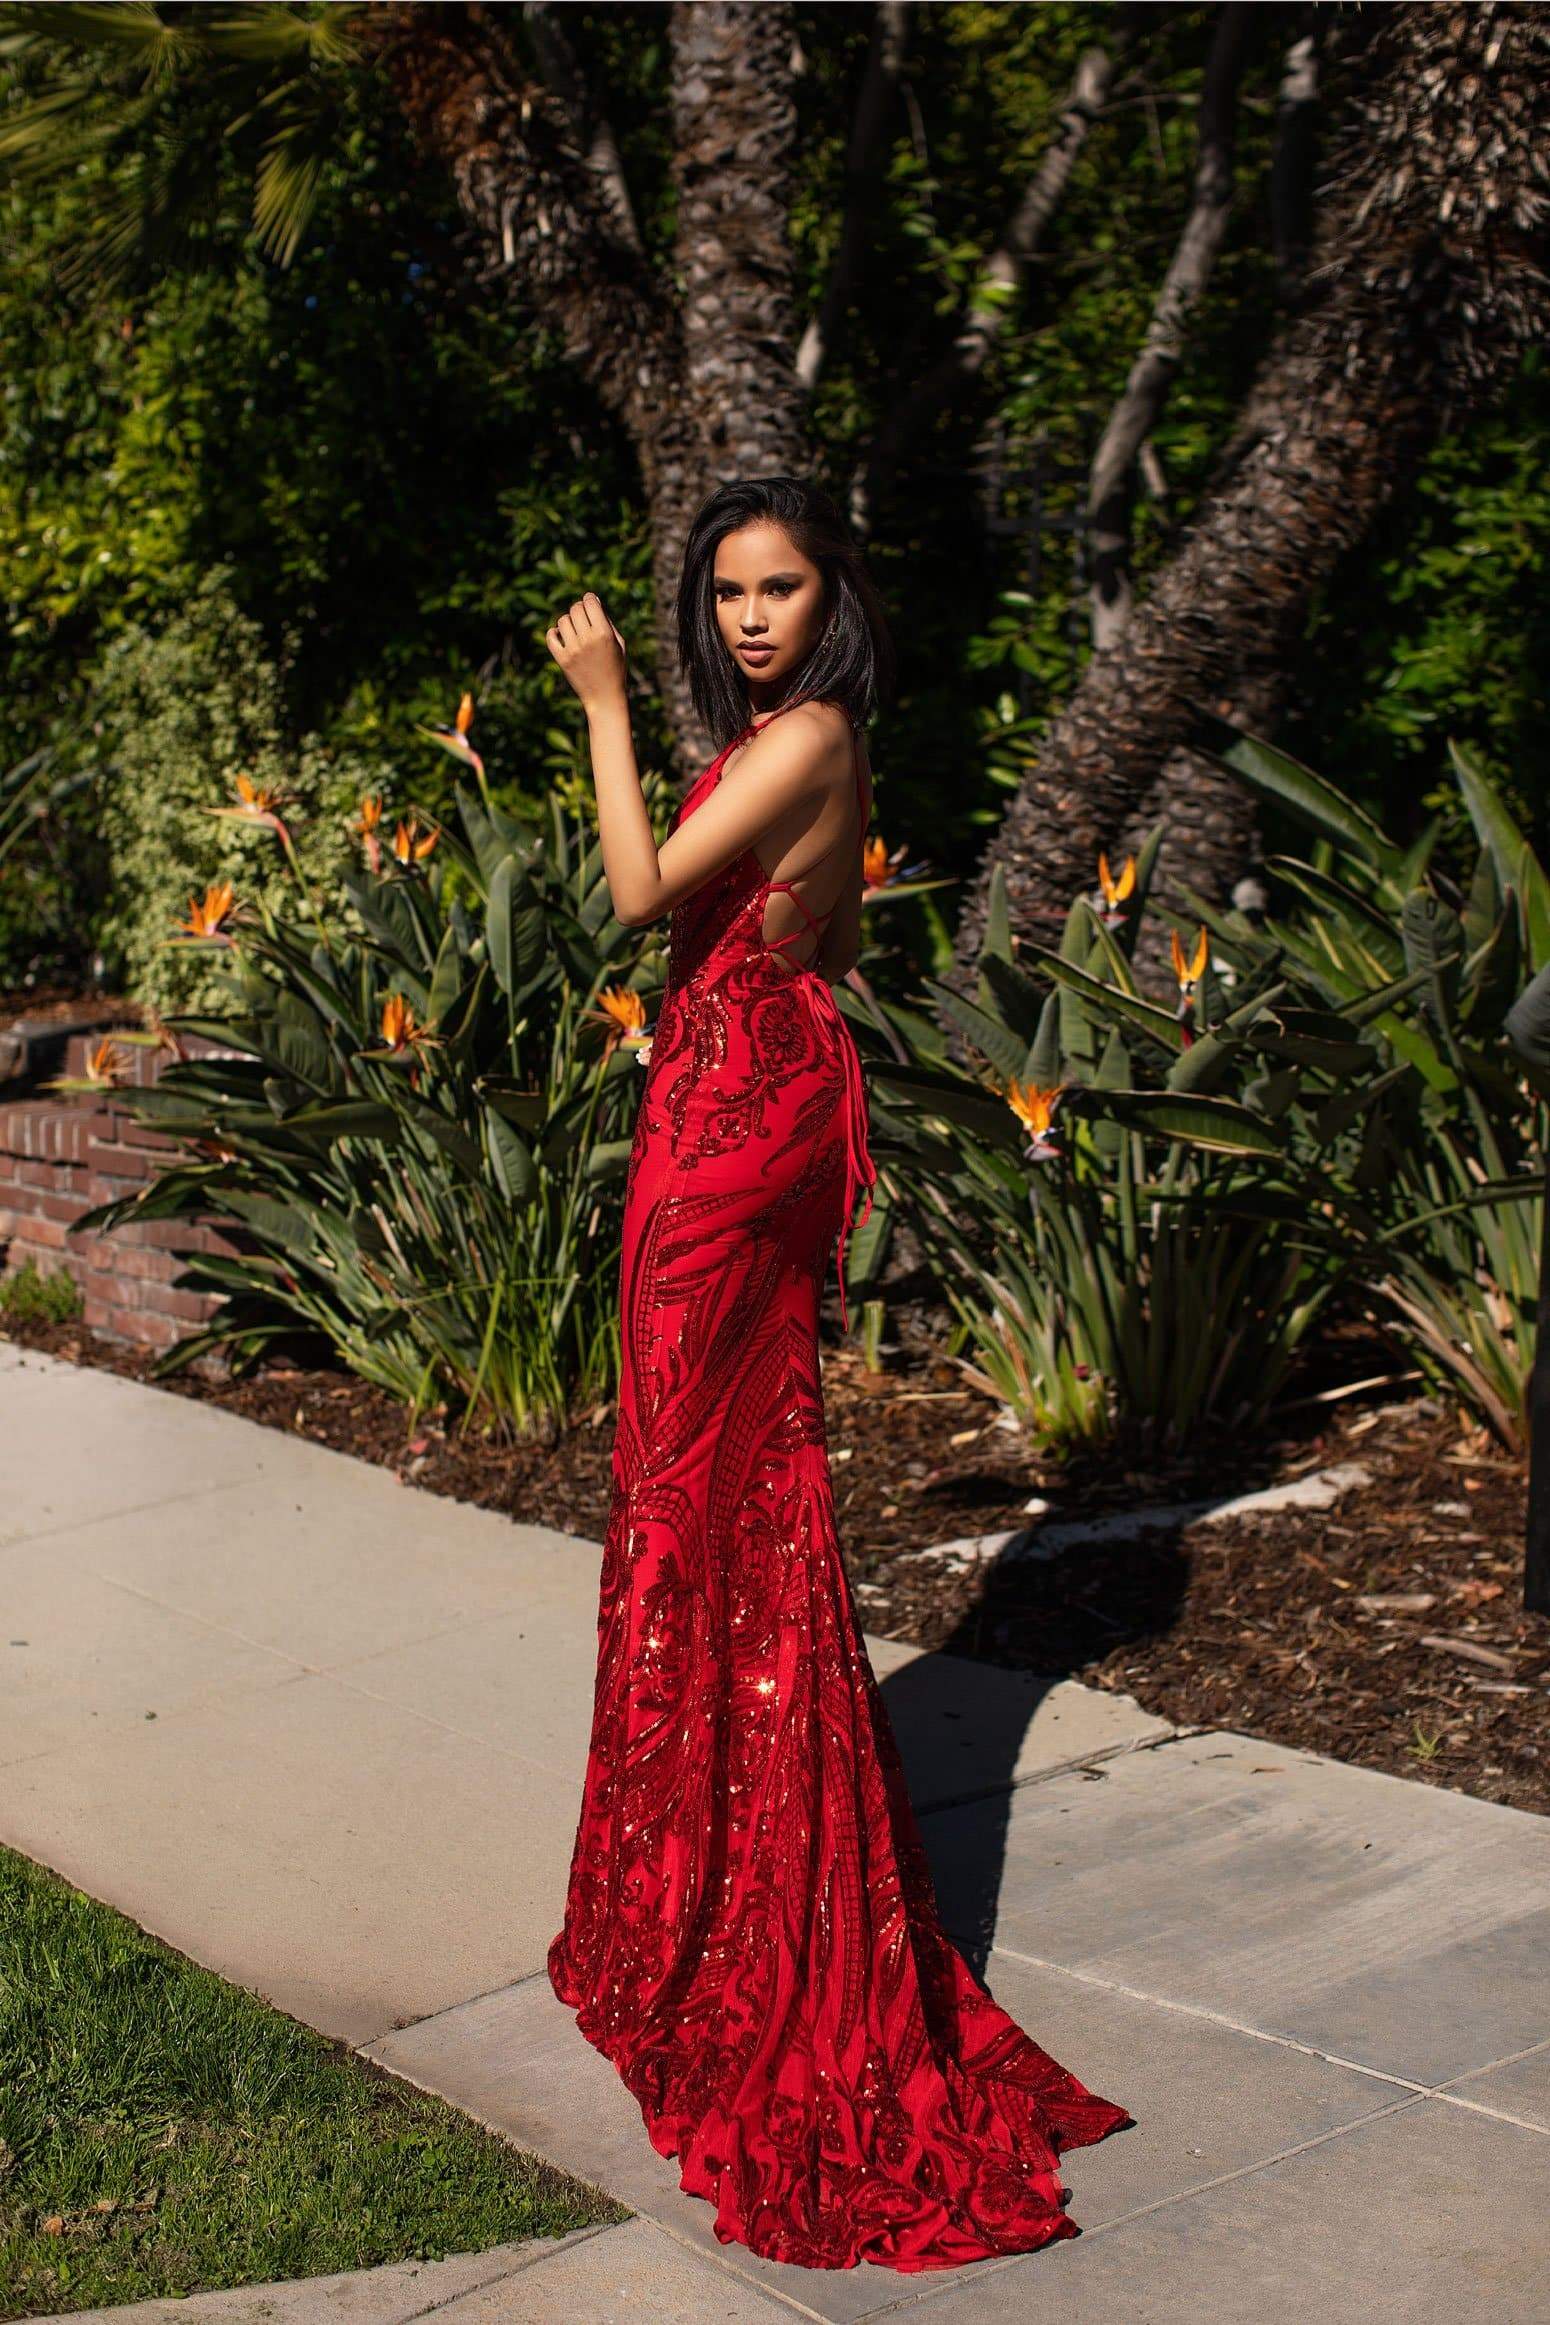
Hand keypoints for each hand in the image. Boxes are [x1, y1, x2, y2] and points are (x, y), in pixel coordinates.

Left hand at [545, 592, 627, 713]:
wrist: (605, 697)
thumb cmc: (615, 668)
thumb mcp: (619, 643)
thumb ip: (607, 621)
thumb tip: (593, 600)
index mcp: (604, 633)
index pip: (590, 602)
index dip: (589, 598)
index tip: (590, 602)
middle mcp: (587, 640)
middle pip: (575, 609)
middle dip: (579, 609)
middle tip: (583, 618)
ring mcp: (573, 650)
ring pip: (562, 621)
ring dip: (568, 622)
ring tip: (574, 631)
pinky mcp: (562, 660)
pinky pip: (550, 636)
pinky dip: (553, 633)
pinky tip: (561, 636)